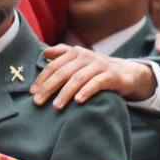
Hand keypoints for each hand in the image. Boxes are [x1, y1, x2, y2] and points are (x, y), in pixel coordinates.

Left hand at [30, 45, 155, 109]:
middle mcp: (86, 56)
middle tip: (38, 102)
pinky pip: (97, 83)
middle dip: (49, 87)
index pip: (54, 65)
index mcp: (76, 53)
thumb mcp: (80, 60)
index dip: (42, 78)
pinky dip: (86, 91)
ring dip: (65, 93)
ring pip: (78, 78)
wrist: (127, 73)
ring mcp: (99, 65)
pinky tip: (78, 101)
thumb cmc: (97, 69)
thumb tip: (44, 53)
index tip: (32, 92)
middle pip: (63, 72)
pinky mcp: (112, 76)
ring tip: (56, 106)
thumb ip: (62, 54)